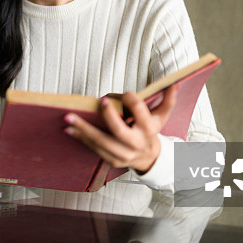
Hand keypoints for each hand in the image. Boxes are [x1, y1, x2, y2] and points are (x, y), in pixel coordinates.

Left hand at [63, 86, 178, 172]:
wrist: (148, 157)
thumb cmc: (151, 131)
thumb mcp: (161, 116)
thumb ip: (168, 99)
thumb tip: (174, 83)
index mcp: (148, 129)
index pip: (139, 110)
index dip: (130, 99)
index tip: (123, 93)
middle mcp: (135, 143)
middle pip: (119, 130)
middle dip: (108, 116)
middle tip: (100, 101)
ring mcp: (123, 154)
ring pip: (101, 141)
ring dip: (83, 129)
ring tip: (69, 118)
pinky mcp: (111, 160)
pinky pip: (94, 148)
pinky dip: (81, 138)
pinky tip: (69, 130)